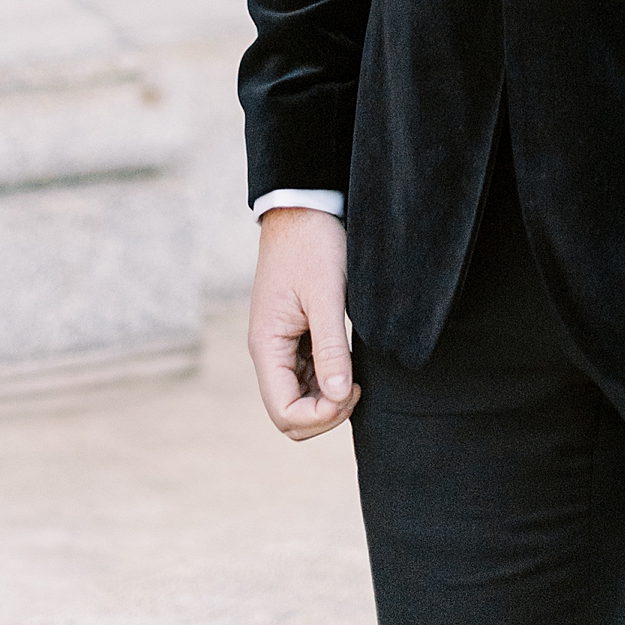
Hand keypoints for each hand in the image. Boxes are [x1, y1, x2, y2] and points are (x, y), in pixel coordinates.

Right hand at [248, 207, 360, 438]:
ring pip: (298, 398)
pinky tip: (350, 364)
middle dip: (324, 414)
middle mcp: (269, 352)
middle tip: (357, 388)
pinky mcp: (294, 335)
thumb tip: (340, 397)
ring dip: (327, 399)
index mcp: (266, 347)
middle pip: (289, 413)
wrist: (304, 208)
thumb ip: (331, 348)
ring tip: (357, 376)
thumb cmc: (312, 245)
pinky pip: (307, 376)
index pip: (284, 413)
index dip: (320, 416)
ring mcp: (281, 346)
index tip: (352, 391)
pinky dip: (327, 380)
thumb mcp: (326, 295)